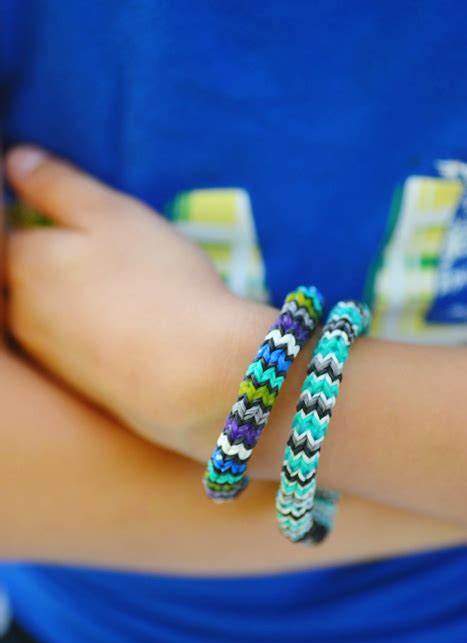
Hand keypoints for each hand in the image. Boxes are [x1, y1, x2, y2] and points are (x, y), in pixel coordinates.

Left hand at [5, 145, 269, 454]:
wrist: (195, 375)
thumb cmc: (158, 281)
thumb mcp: (112, 213)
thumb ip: (57, 184)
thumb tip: (14, 159)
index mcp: (23, 261)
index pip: (5, 234)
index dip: (32, 223)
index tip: (65, 223)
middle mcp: (20, 312)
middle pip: (19, 280)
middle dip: (46, 266)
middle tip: (97, 260)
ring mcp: (46, 356)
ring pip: (42, 317)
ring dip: (66, 303)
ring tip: (116, 295)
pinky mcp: (74, 387)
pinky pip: (69, 350)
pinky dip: (86, 336)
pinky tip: (122, 332)